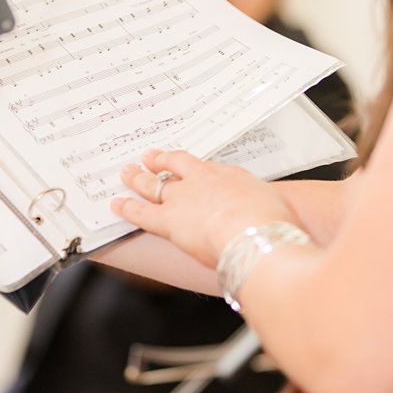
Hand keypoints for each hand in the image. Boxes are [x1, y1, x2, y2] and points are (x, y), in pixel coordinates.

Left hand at [110, 150, 299, 267]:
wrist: (255, 235)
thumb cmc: (274, 224)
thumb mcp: (277, 208)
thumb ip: (265, 207)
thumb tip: (266, 214)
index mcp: (230, 177)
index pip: (206, 168)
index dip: (192, 166)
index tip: (186, 164)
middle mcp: (202, 182)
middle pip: (175, 166)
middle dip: (160, 161)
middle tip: (147, 157)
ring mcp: (182, 199)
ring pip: (153, 184)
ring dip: (138, 178)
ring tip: (127, 173)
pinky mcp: (168, 221)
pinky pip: (140, 212)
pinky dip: (126, 207)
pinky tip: (116, 205)